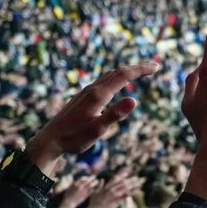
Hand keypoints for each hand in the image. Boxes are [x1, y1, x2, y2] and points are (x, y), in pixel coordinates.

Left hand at [25, 63, 157, 175]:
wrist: (50, 139)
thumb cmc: (74, 138)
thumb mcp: (97, 130)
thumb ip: (115, 114)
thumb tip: (134, 100)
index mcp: (98, 95)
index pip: (123, 76)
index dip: (141, 70)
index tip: (156, 68)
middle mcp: (92, 89)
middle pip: (118, 72)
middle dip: (137, 68)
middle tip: (155, 68)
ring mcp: (87, 92)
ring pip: (110, 75)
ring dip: (127, 71)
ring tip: (141, 72)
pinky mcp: (84, 96)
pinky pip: (104, 81)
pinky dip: (117, 77)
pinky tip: (120, 82)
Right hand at [59, 176, 100, 207]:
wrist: (69, 202)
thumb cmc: (68, 194)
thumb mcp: (70, 187)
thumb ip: (74, 182)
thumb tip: (79, 178)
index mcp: (75, 184)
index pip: (82, 178)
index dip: (86, 177)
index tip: (88, 177)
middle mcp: (80, 187)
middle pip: (88, 181)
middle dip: (92, 178)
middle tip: (95, 176)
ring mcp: (83, 191)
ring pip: (91, 185)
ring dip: (95, 183)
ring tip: (97, 181)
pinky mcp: (86, 195)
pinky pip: (91, 191)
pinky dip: (94, 188)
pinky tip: (95, 187)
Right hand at [87, 172, 143, 207]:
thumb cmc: (93, 203)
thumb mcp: (94, 192)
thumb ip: (99, 186)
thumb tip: (101, 179)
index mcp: (106, 187)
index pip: (115, 179)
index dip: (122, 175)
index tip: (128, 173)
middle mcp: (111, 189)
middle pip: (123, 182)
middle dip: (131, 180)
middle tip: (138, 178)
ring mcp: (114, 194)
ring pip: (126, 187)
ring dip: (134, 184)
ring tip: (140, 182)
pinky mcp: (117, 200)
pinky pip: (127, 195)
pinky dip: (133, 192)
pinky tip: (138, 190)